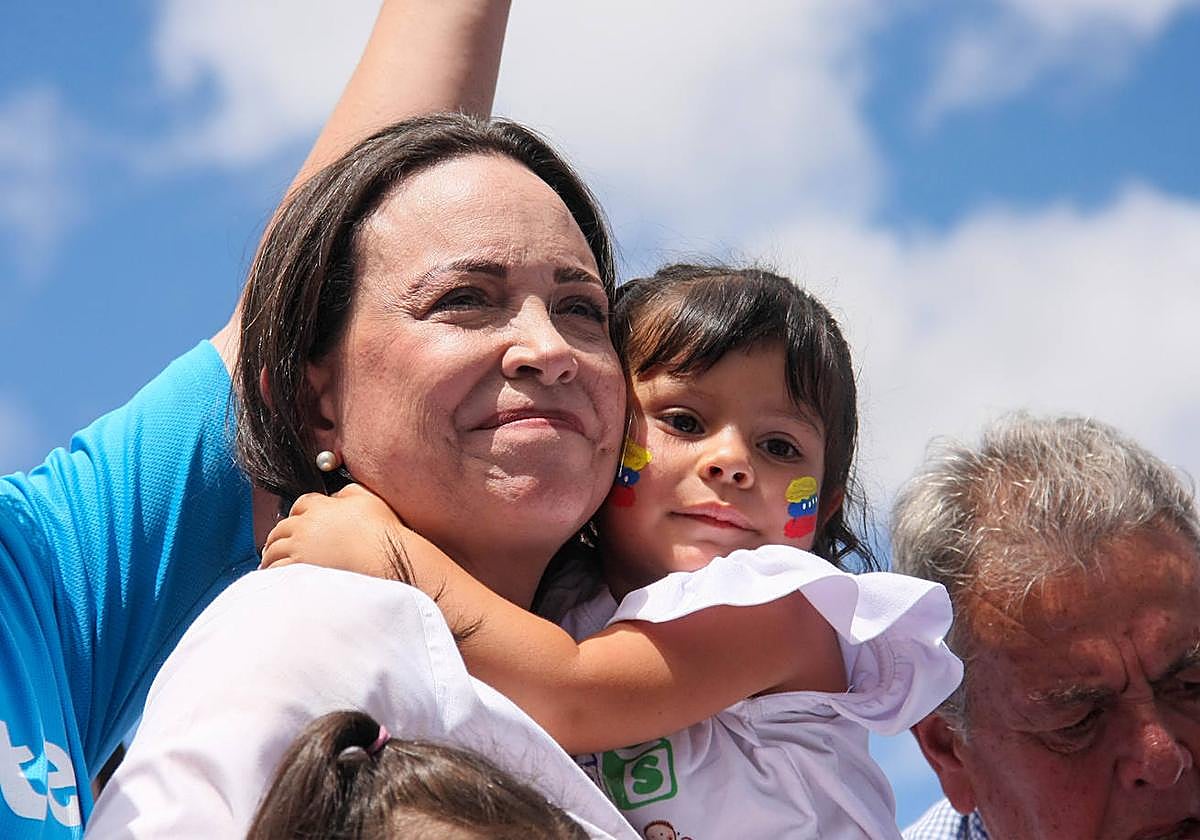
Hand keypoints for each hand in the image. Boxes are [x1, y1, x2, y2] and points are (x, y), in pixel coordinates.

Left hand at [260, 484, 409, 579]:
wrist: (385, 560)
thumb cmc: (381, 531)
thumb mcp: (367, 498)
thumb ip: (347, 492)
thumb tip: (336, 496)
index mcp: (320, 507)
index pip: (299, 504)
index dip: (297, 513)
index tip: (296, 522)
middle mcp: (306, 526)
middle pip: (281, 527)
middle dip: (278, 536)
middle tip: (276, 544)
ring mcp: (301, 549)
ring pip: (274, 549)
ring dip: (271, 555)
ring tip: (271, 562)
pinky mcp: (300, 570)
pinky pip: (278, 570)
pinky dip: (274, 572)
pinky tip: (277, 577)